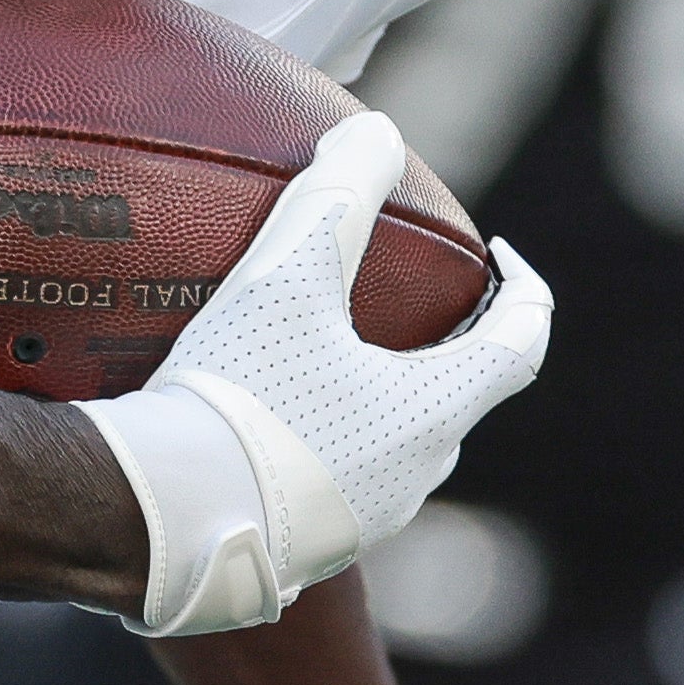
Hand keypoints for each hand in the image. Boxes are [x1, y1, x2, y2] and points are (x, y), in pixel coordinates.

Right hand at [81, 112, 549, 634]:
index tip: (502, 254)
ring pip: (392, 446)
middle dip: (440, 345)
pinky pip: (334, 483)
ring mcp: (363, 524)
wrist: (159, 523)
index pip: (521, 345)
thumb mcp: (287, 279)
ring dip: (375, 396)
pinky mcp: (306, 551)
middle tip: (404, 299)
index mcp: (432, 414)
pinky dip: (321, 441)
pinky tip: (264, 420)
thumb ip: (340, 195)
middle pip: (454, 397)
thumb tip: (377, 133)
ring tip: (324, 353)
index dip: (524, 289)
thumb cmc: (239, 399)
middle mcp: (413, 478)